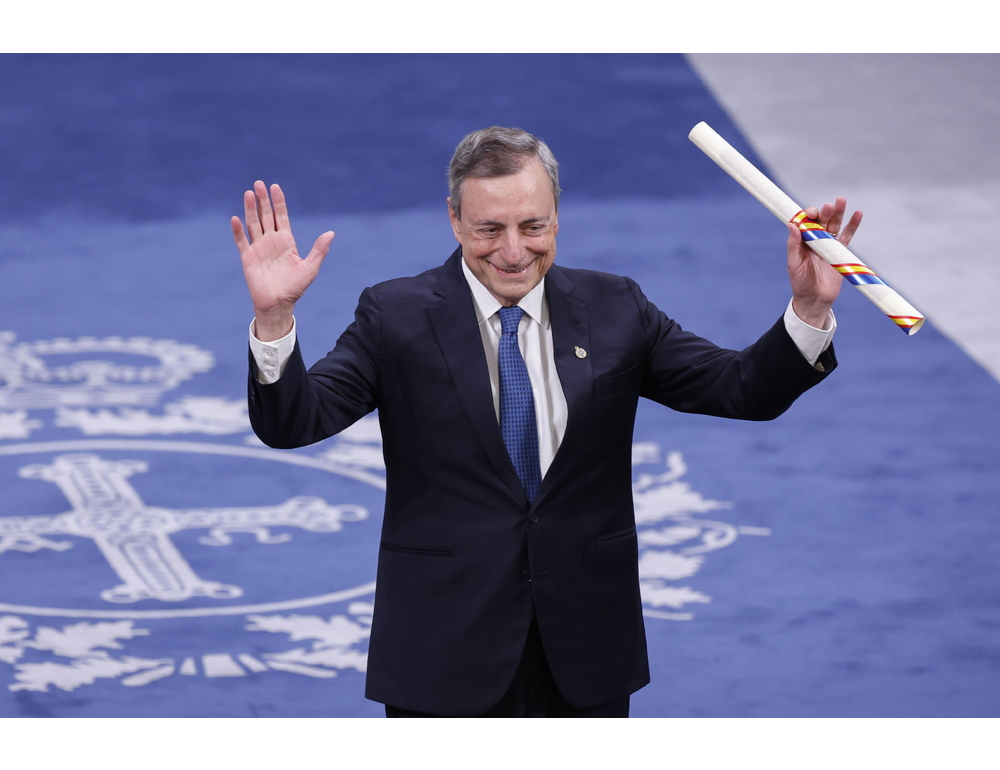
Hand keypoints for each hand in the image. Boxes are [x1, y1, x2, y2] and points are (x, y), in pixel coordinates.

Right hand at [231, 181, 333, 340]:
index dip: (278, 202)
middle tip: (259, 183)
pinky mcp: (248, 258)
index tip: (275, 187)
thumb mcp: (310, 267)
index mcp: (286, 241)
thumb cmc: (295, 287)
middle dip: (263, 200)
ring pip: (253, 224)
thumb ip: (319, 250)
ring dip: (250, 209)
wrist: (279, 304)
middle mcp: (271, 241)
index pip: (281, 216)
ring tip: (248, 193)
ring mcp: (259, 248)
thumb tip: (331, 233)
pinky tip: (235, 218)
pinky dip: (238, 231)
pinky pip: (242, 242)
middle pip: (266, 216)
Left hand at [786, 196, 861, 327]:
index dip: (808, 215)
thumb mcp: (794, 265)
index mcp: (801, 242)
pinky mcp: (840, 252)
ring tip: (841, 201)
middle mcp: (814, 240)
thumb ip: (793, 245)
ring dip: (838, 213)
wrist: (815, 300)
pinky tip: (857, 214)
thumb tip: (791, 225)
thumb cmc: (800, 283)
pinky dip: (853, 225)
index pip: (804, 222)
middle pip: (821, 221)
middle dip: (825, 212)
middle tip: (829, 206)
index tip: (811, 213)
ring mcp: (828, 245)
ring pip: (834, 225)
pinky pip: (847, 236)